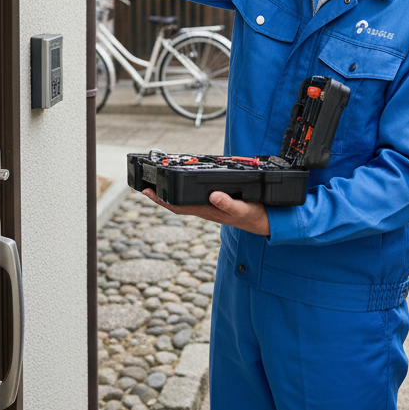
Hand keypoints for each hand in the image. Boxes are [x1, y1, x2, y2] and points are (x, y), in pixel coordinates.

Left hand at [141, 189, 269, 235]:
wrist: (265, 222)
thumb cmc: (254, 215)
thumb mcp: (244, 209)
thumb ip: (229, 204)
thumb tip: (213, 195)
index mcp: (208, 210)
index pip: (178, 206)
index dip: (161, 200)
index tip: (147, 191)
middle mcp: (205, 210)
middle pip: (176, 204)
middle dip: (159, 197)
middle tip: (143, 187)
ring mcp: (208, 208)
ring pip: (183, 202)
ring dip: (168, 196)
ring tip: (156, 186)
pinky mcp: (214, 204)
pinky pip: (193, 199)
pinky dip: (182, 193)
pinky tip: (180, 189)